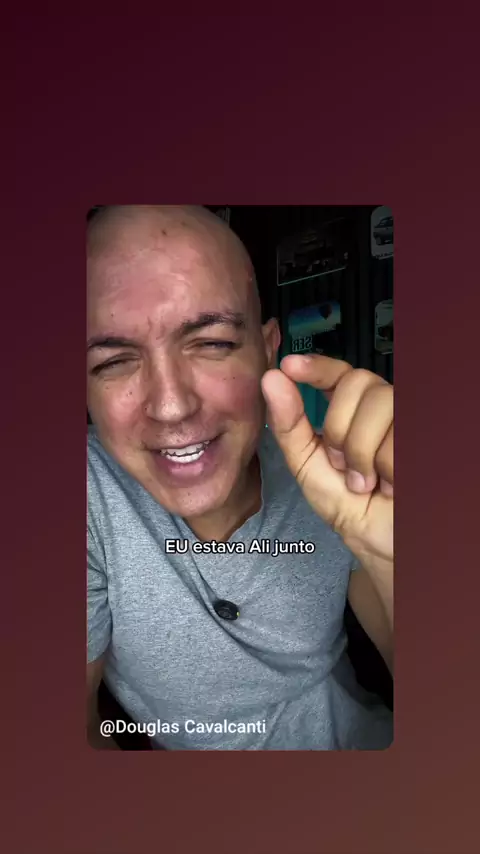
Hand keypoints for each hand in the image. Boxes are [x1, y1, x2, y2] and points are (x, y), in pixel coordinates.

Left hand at [261, 354, 392, 563]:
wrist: (383, 543)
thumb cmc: (349, 507)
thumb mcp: (308, 466)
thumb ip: (289, 424)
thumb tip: (271, 379)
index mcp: (353, 410)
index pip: (339, 372)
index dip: (317, 364)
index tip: (290, 366)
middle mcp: (383, 407)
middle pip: (357, 383)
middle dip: (339, 428)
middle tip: (343, 466)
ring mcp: (408, 420)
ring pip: (381, 404)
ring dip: (363, 454)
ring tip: (369, 481)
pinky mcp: (427, 439)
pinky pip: (398, 435)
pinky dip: (387, 469)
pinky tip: (391, 485)